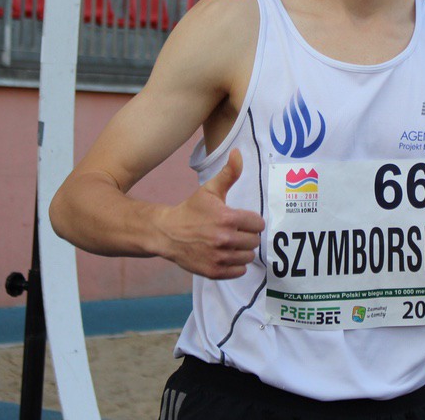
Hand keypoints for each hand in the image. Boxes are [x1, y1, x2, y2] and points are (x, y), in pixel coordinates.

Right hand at [153, 149, 264, 278]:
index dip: (251, 221)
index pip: (258, 224)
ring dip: (242, 251)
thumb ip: (229, 173)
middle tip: (233, 232)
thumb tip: (238, 153)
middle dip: (246, 235)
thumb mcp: (209, 190)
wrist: (167, 233)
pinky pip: (239, 271)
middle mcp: (225, 239)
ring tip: (229, 243)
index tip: (241, 220)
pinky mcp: (213, 271)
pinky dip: (235, 265)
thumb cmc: (191, 210)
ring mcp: (219, 257)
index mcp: (227, 218)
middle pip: (254, 241)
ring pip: (248, 256)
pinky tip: (225, 255)